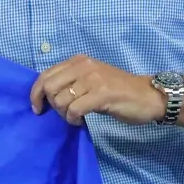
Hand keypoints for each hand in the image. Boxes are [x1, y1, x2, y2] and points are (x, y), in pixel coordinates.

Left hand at [30, 55, 166, 125]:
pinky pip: (74, 109)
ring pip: (61, 99)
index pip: (45, 75)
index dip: (35, 93)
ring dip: (64, 114)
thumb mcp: (91, 80)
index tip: (37, 108)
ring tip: (74, 118)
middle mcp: (83, 66)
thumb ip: (71, 82)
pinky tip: (80, 121)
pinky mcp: (102, 94)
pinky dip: (73, 119)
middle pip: (49, 87)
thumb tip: (47, 95)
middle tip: (62, 114)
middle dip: (51, 105)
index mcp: (78, 61)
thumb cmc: (118, 91)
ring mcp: (93, 79)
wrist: (148, 96)